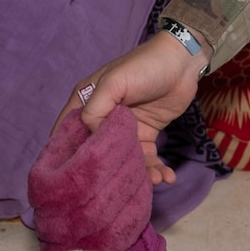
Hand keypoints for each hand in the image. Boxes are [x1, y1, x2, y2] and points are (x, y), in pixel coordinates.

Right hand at [67, 32, 205, 186]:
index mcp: (87, 103)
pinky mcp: (146, 134)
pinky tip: (167, 177)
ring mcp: (125, 129)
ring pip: (124, 159)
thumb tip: (93, 139)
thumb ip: (96, 109)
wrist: (182, 63)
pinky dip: (156, 170)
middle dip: (106, 171)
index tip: (70, 178)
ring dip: (138, 173)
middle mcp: (103, 118)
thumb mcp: (114, 83)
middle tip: (117, 187)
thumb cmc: (144, 67)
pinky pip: (147, 158)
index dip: (66, 155)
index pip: (68, 132)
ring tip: (153, 179)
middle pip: (97, 152)